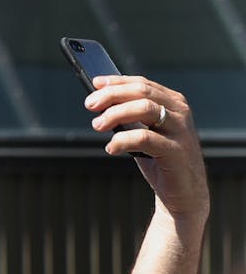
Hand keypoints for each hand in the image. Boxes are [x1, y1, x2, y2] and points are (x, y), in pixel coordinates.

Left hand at [86, 76, 207, 223]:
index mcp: (173, 102)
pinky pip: (145, 138)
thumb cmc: (159, 160)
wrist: (183, 192)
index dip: (117, 82)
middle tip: (89, 105)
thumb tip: (99, 104)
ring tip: (97, 125)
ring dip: (116, 114)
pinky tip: (110, 148)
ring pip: (145, 109)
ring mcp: (180, 130)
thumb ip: (130, 118)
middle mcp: (180, 111)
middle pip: (142, 92)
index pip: (143, 84)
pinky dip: (123, 140)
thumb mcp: (145, 133)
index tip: (94, 84)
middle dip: (112, 95)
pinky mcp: (176, 150)